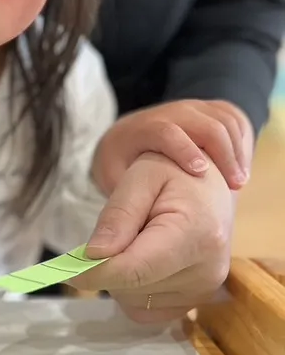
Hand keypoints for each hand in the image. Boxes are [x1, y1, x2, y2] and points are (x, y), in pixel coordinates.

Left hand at [72, 152, 233, 322]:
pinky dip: (132, 291)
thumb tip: (94, 255)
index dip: (94, 273)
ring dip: (120, 279)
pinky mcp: (197, 302)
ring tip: (136, 242)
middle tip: (111, 236)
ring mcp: (205, 290)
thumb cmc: (175, 172)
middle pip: (131, 288)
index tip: (65, 269)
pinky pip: (145, 311)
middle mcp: (207, 270)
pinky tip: (141, 261)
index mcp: (197, 235)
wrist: (209, 184)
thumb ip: (118, 215)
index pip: (135, 270)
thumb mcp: (142, 176)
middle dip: (108, 267)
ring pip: (134, 303)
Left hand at [92, 99, 253, 195]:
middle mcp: (170, 113)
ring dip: (236, 151)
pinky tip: (240, 170)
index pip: (165, 132)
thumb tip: (114, 246)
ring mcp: (192, 108)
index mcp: (143, 128)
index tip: (200, 172)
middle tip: (235, 186)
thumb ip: (121, 207)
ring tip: (238, 183)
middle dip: (224, 154)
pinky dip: (241, 142)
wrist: (132, 134)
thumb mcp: (113, 178)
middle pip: (206, 124)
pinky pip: (234, 118)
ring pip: (224, 120)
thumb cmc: (121, 161)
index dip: (183, 150)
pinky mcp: (209, 110)